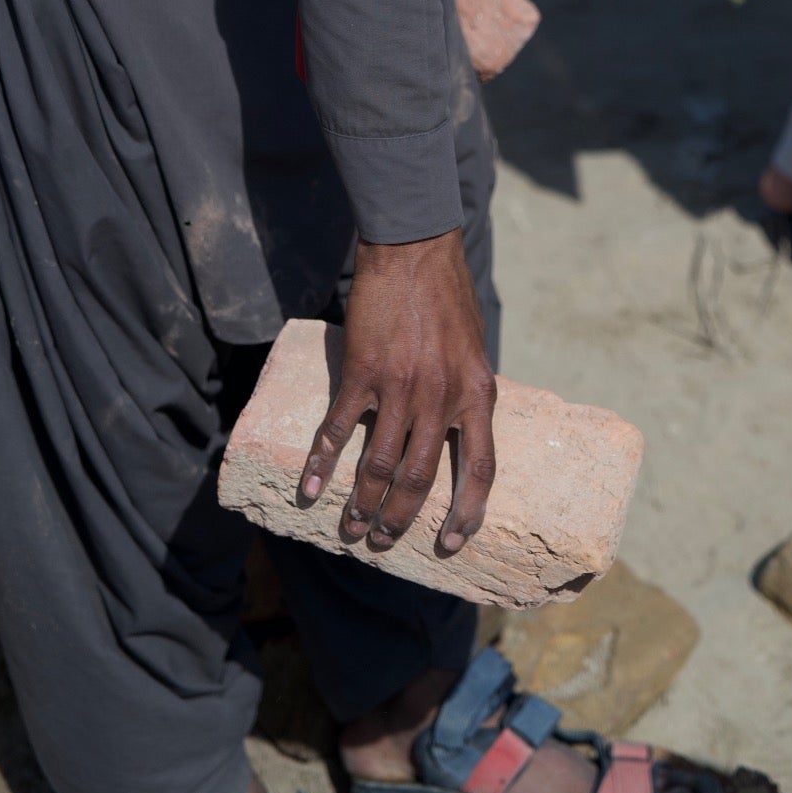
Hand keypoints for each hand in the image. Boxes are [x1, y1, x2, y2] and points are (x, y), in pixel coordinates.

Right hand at [299, 230, 495, 553]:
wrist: (415, 249)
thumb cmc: (448, 295)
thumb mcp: (475, 348)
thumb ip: (467, 391)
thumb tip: (459, 429)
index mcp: (476, 392)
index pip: (481, 469)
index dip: (467, 513)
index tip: (452, 543)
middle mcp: (441, 397)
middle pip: (421, 478)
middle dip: (400, 518)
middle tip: (382, 540)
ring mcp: (401, 386)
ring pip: (379, 465)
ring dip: (363, 503)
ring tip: (351, 527)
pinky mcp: (363, 372)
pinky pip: (339, 429)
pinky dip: (322, 464)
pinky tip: (310, 489)